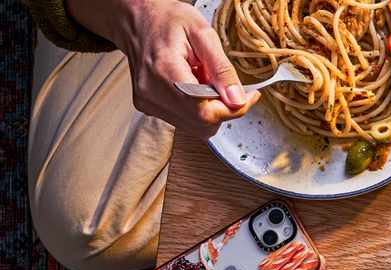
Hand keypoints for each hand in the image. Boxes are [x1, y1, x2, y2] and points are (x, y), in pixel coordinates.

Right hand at [68, 0, 259, 137]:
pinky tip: (193, 85)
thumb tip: (237, 99)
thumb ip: (222, 69)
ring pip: (195, 125)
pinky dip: (197, 107)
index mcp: (164, 71)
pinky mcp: (148, 106)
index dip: (233, 109)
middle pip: (201, 123)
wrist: (139, 20)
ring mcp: (147, 102)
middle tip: (226, 83)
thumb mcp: (203, 34)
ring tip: (204, 79)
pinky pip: (184, 119)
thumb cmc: (168, 20)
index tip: (249, 96)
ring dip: (210, 107)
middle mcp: (151, 93)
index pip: (205, 112)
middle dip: (223, 108)